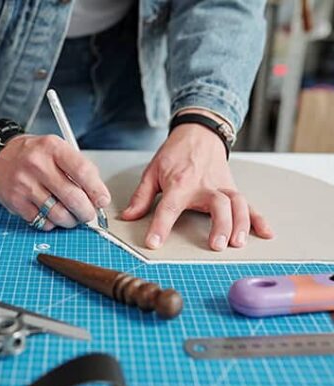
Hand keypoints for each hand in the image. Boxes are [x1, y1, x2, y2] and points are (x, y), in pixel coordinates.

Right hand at [0, 134, 110, 229]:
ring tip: (71, 216)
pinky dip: (51, 223)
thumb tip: (97, 197)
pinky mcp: (16, 201)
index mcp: (53, 148)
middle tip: (88, 214)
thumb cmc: (34, 155)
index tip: (102, 200)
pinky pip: (42, 221)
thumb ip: (78, 169)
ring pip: (58, 214)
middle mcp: (37, 165)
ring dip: (70, 221)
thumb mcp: (57, 150)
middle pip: (73, 198)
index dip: (97, 190)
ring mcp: (25, 184)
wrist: (0, 157)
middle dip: (86, 212)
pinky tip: (50, 214)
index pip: (83, 171)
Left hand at [121, 116, 273, 250]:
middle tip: (215, 245)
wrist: (199, 132)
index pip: (169, 207)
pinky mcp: (232, 188)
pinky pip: (249, 204)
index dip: (159, 226)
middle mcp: (204, 186)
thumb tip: (128, 217)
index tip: (154, 243)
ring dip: (240, 224)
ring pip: (237, 204)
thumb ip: (141, 197)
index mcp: (180, 183)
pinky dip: (258, 219)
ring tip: (237, 243)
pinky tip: (265, 233)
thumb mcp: (152, 172)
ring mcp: (222, 186)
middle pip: (217, 205)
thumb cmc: (175, 153)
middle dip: (219, 225)